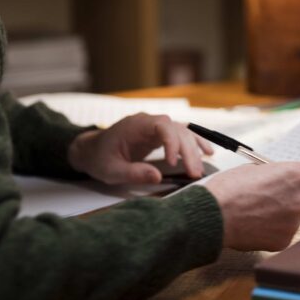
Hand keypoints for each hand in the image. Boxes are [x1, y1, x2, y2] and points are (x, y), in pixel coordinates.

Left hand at [67, 113, 213, 184]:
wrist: (92, 150)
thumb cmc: (99, 158)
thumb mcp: (112, 170)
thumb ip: (134, 173)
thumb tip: (158, 177)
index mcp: (136, 125)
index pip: (162, 126)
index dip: (172, 142)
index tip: (173, 162)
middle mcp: (149, 122)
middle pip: (177, 131)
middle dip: (188, 151)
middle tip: (194, 173)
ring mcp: (155, 127)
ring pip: (182, 132)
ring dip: (194, 149)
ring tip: (201, 168)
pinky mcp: (159, 135)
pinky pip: (180, 135)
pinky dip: (194, 143)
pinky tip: (207, 151)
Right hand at [203, 161, 299, 250]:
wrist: (212, 216)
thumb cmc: (229, 188)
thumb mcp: (257, 168)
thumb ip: (278, 173)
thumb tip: (286, 178)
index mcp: (295, 176)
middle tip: (286, 195)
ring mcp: (293, 224)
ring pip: (299, 217)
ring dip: (287, 213)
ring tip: (261, 211)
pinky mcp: (283, 241)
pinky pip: (286, 232)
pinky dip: (275, 229)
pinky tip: (257, 224)